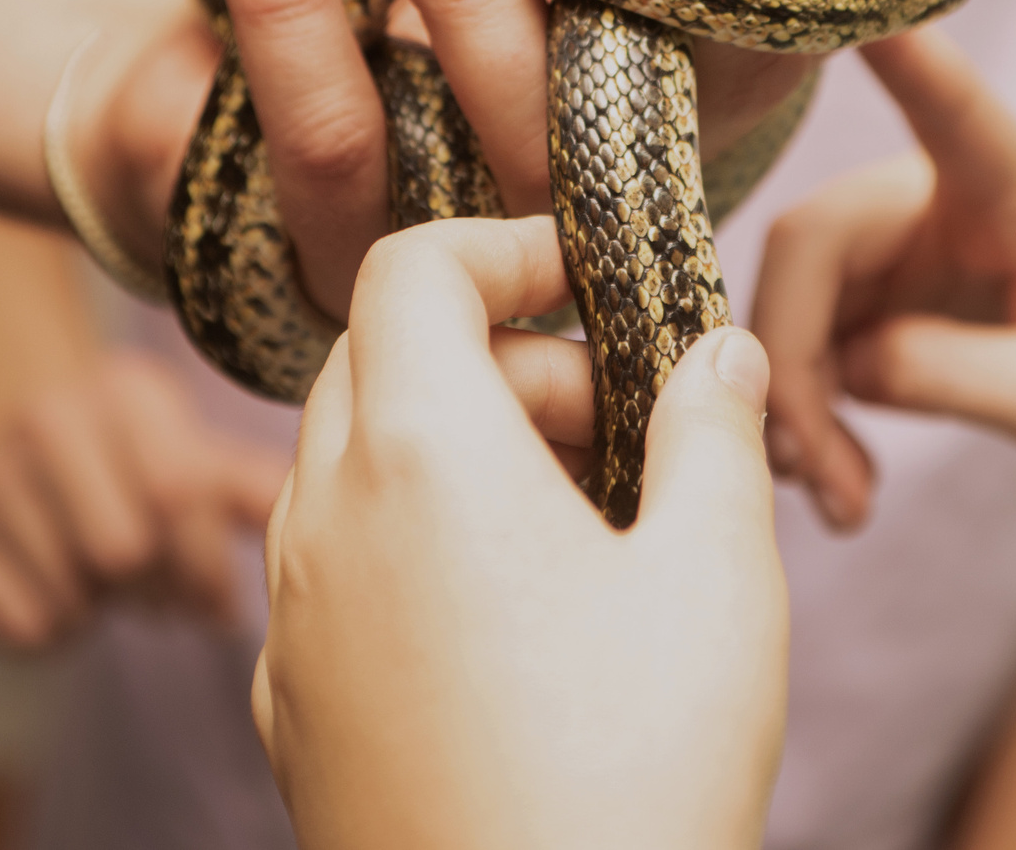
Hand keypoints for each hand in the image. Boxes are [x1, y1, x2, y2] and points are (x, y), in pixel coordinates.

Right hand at [0, 347, 288, 649]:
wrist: (2, 386)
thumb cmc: (117, 429)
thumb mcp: (181, 432)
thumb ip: (243, 479)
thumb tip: (326, 510)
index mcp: (124, 394)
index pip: (176, 492)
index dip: (207, 564)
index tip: (221, 604)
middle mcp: (47, 424)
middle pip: (123, 550)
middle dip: (158, 590)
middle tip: (164, 594)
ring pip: (72, 592)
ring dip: (107, 607)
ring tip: (113, 581)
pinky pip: (20, 621)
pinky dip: (54, 625)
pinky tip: (64, 590)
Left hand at [254, 217, 786, 849]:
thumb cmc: (636, 771)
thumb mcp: (718, 572)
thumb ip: (716, 426)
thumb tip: (720, 351)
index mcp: (421, 454)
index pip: (410, 265)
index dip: (505, 244)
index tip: (592, 281)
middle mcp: (325, 520)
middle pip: (381, 356)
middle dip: (502, 355)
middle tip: (618, 421)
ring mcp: (295, 620)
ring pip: (352, 461)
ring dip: (458, 447)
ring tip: (585, 522)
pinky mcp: (295, 707)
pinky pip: (337, 567)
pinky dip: (414, 540)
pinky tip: (520, 619)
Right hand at [752, 30, 1015, 530]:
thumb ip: (960, 376)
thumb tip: (839, 370)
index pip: (945, 102)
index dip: (892, 47)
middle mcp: (942, 198)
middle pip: (813, 240)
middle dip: (790, 360)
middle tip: (812, 472)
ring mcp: (905, 251)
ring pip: (795, 302)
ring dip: (795, 406)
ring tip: (843, 501)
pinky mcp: (885, 303)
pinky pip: (811, 348)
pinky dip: (810, 419)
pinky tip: (842, 484)